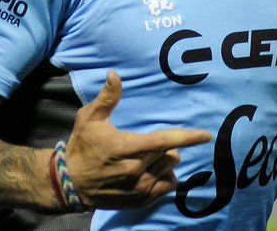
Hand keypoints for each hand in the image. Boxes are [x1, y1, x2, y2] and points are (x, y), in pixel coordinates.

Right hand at [64, 71, 211, 208]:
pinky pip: (167, 186)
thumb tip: (114, 75)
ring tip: (145, 159)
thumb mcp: (89, 118)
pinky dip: (163, 178)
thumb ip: (107, 98)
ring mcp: (139, 188)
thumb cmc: (82, 147)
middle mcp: (135, 170)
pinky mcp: (141, 201)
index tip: (205, 136)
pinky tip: (148, 173)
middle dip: (165, 147)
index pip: (163, 142)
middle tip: (144, 145)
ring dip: (164, 162)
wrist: (71, 183)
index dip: (186, 138)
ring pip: (170, 170)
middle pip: (170, 154)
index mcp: (125, 148)